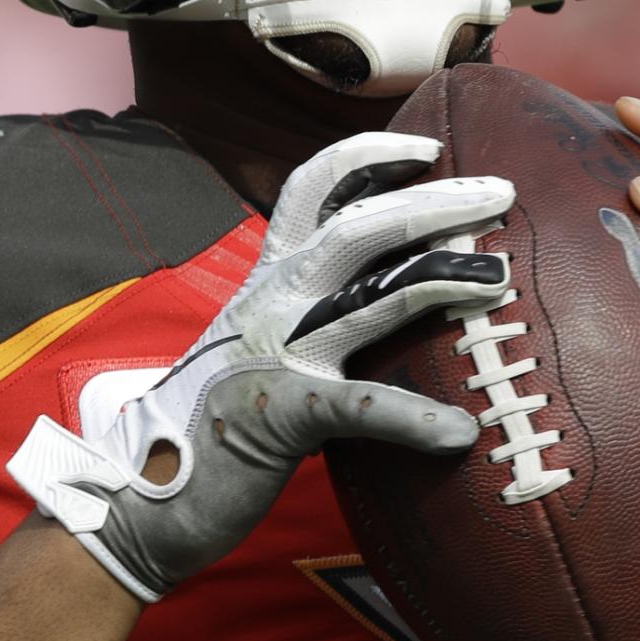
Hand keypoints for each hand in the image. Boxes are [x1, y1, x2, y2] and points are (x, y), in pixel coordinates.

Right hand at [8, 131, 513, 600]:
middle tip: (500, 192)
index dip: (369, 154)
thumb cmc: (211, 427)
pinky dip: (414, 419)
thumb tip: (377, 303)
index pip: (311, 188)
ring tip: (500, 276)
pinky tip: (459, 434)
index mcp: (266, 282)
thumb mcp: (257, 349)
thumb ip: (308, 318)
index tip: (428, 145)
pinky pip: (360, 406)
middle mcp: (271, 304)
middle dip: (434, 201)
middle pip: (359, 225)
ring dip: (444, 279)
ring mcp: (277, 355)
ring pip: (371, 294)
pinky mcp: (282, 415)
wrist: (138, 495)